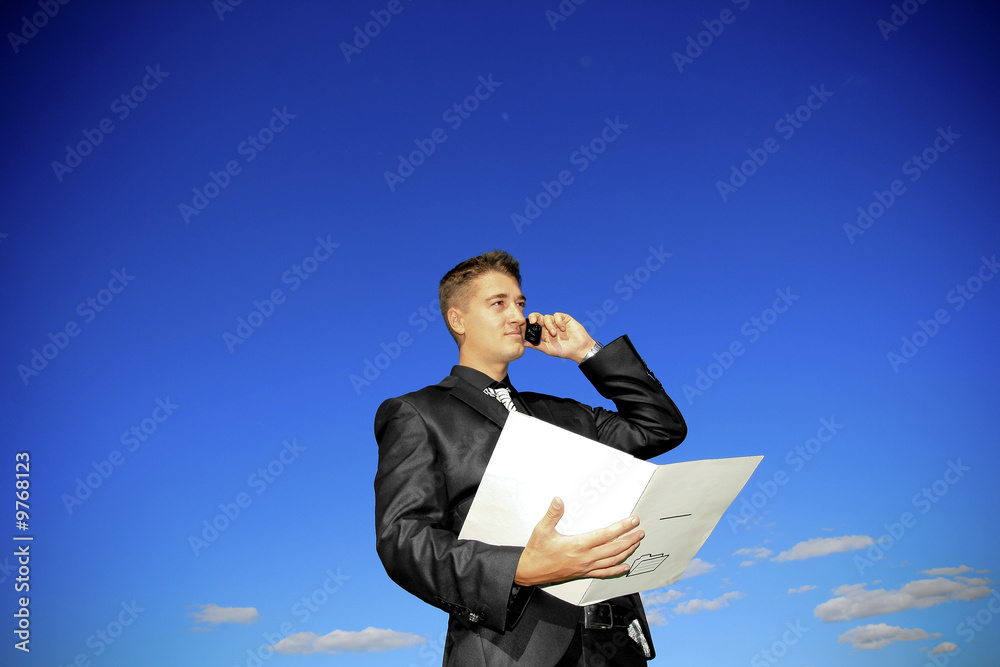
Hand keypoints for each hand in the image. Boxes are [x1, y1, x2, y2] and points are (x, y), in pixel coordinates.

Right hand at [514, 497, 642, 586]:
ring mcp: (586, 567)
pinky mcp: (583, 573)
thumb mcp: (542, 529)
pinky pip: (604, 573)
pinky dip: (617, 570)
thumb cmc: (537, 551)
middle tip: (640, 531)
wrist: (530, 571)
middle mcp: (585, 558)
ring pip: (612, 561)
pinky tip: (625, 567)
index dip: (621, 527)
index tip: (632, 521)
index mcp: (578, 545)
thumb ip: (552, 514)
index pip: (606, 535)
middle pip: (614, 548)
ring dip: (627, 552)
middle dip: (630, 539)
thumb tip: (559, 500)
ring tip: (636, 544)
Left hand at [524, 312, 595, 362]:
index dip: (530, 323)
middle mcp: (549, 327)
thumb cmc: (565, 351)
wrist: (579, 349)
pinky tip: (562, 329)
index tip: (528, 325)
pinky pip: (557, 315)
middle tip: (534, 321)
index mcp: (544, 334)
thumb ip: (537, 345)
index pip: (534, 325)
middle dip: (534, 317)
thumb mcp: (549, 349)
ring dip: (549, 325)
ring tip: (555, 334)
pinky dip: (558, 321)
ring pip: (547, 317)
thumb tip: (524, 343)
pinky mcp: (565, 318)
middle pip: (538, 317)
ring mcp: (557, 322)